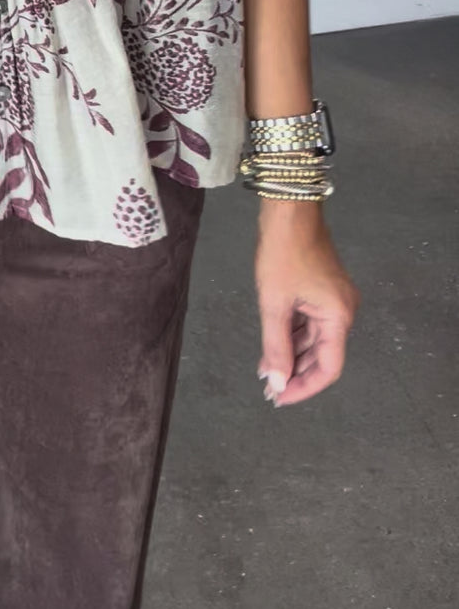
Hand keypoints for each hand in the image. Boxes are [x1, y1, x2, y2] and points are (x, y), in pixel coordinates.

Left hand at [254, 208, 360, 407]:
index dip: (305, 387)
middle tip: (269, 390)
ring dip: (292, 355)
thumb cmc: (282, 254)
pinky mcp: (321, 290)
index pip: (328, 367)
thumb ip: (276, 346)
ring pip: (314, 339)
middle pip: (322, 355)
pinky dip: (292, 336)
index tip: (279, 398)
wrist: (288, 209)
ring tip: (265, 372)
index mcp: (339, 316)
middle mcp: (342, 311)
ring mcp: (333, 300)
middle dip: (296, 373)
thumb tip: (275, 384)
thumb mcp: (275, 303)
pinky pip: (309, 322)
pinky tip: (272, 348)